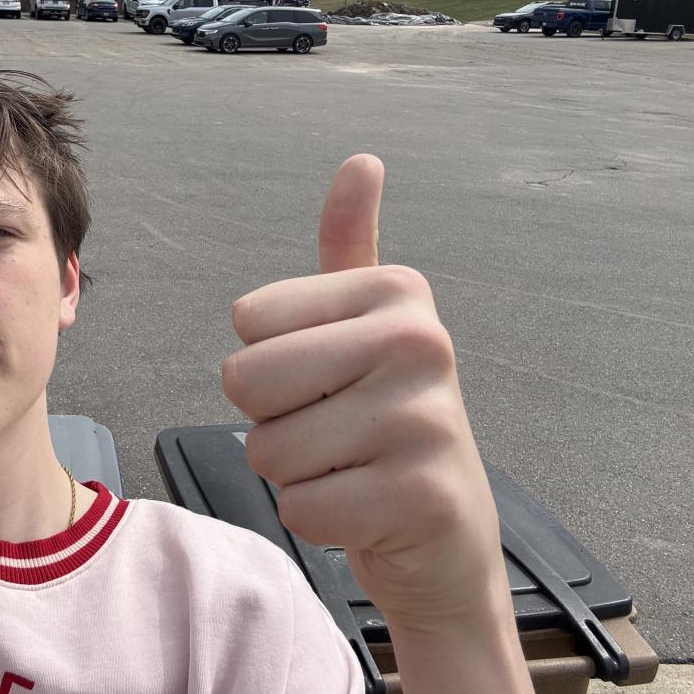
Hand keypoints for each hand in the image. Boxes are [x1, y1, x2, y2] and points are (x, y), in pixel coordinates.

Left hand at [221, 155, 506, 633]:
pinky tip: (365, 508)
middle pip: (247, 379)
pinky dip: (318, 519)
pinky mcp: (422, 493)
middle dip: (270, 421)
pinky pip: (301, 507)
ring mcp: (427, 418)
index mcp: (397, 290)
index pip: (247, 320)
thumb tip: (362, 160)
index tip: (328, 379)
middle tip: (332, 431)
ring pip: (268, 449)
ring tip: (351, 467)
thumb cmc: (386, 419)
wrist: (446, 533)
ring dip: (294, 473)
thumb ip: (349, 245)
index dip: (268, 363)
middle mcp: (420, 341)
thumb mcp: (366, 324)